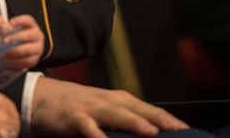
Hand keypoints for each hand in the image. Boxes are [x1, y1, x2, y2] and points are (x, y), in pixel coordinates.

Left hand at [0, 14, 43, 69]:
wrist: (15, 49)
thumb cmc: (11, 34)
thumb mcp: (4, 26)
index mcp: (31, 25)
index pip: (29, 20)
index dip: (21, 20)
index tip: (10, 22)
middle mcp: (37, 36)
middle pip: (29, 35)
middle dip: (16, 38)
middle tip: (4, 41)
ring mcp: (37, 49)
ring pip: (28, 50)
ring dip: (14, 52)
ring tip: (3, 53)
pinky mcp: (34, 60)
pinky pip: (26, 61)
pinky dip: (15, 61)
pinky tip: (7, 59)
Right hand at [30, 77, 188, 137]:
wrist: (41, 96)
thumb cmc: (76, 106)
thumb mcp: (102, 108)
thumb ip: (123, 118)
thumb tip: (150, 133)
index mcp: (117, 100)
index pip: (148, 109)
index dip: (167, 120)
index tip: (188, 131)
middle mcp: (107, 101)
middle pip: (137, 110)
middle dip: (159, 120)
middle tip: (180, 131)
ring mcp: (91, 109)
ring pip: (116, 115)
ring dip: (134, 122)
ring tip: (151, 132)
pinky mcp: (74, 117)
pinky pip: (88, 128)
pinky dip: (97, 135)